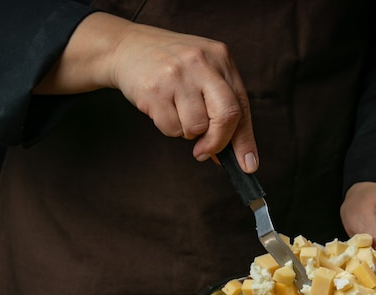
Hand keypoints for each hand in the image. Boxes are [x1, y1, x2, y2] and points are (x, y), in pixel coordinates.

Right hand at [34, 12, 258, 171]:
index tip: (248, 165)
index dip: (244, 141)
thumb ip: (220, 108)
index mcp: (221, 58)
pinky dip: (168, 127)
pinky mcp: (154, 89)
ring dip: (187, 132)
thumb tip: (232, 154)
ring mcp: (177, 75)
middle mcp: (202, 63)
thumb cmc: (171, 66)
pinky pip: (171, 128)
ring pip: (195, 128)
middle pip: (226, 116)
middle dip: (218, 142)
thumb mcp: (203, 75)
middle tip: (205, 152)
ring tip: (177, 112)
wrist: (127, 47)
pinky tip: (161, 108)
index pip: (241, 106)